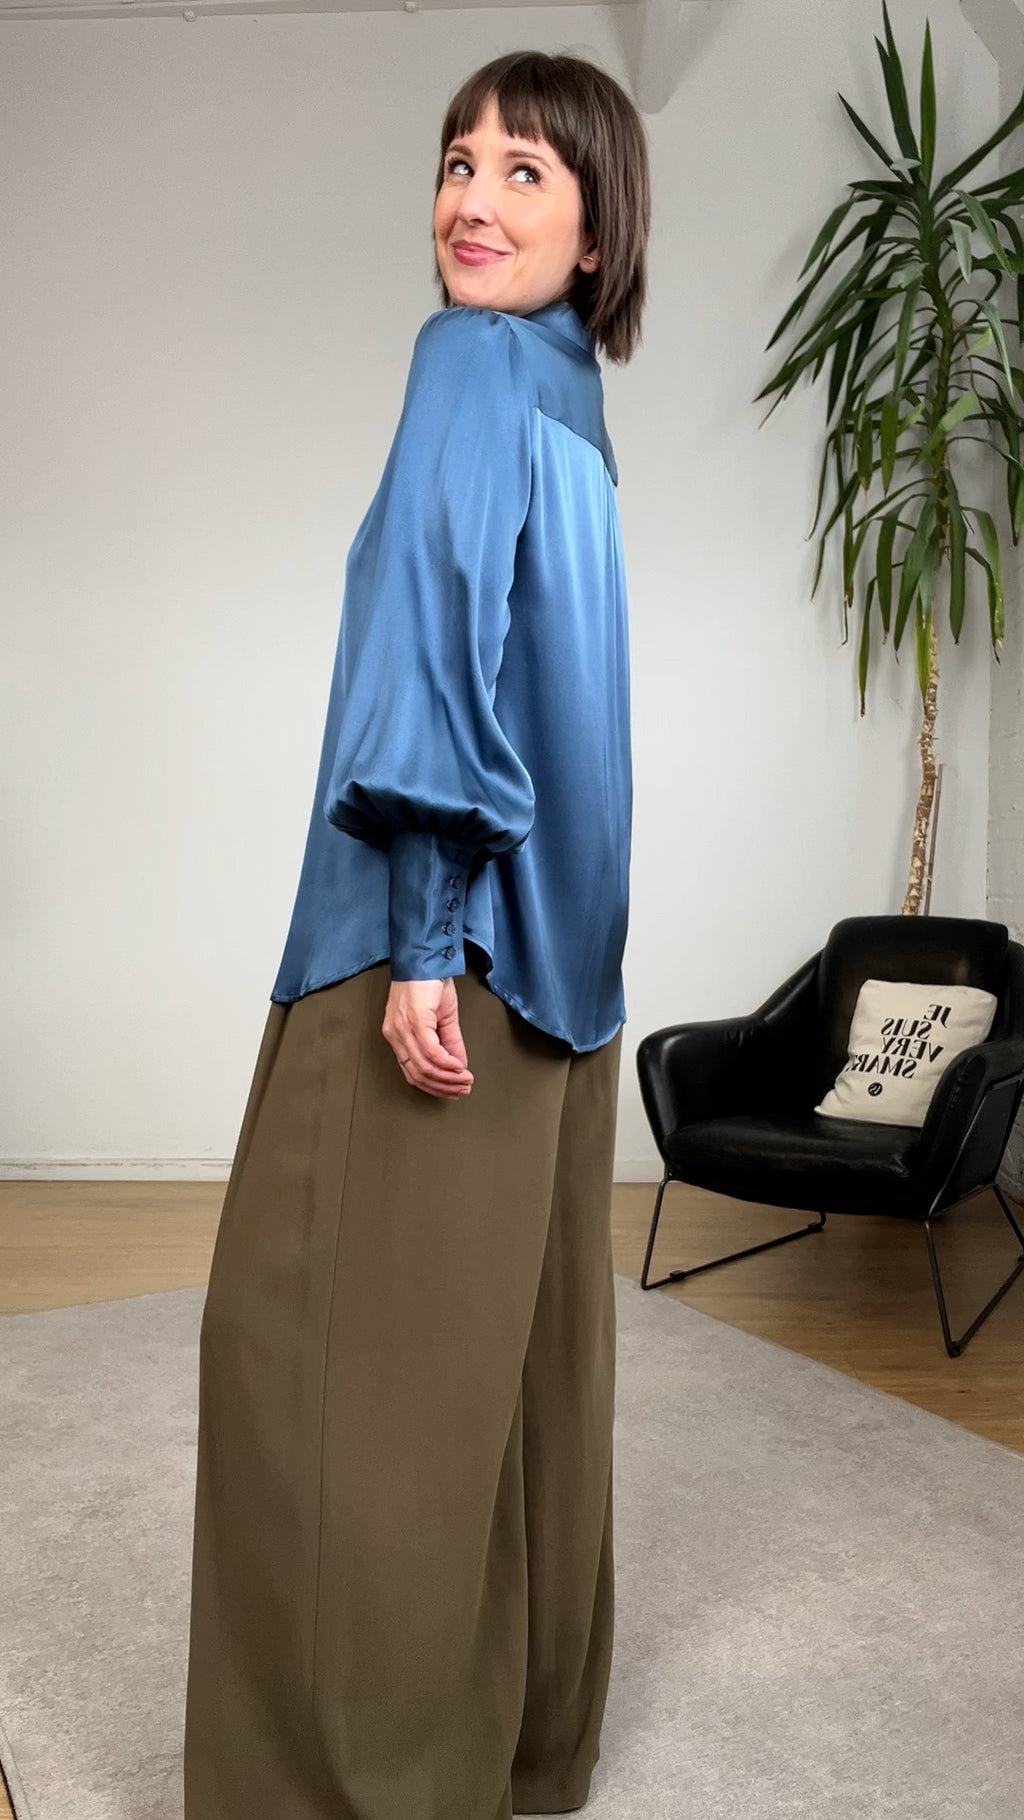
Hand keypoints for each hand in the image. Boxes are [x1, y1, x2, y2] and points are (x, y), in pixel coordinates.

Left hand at [382, 977, 473, 1099]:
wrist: (427, 958)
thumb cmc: (429, 982)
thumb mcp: (442, 1017)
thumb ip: (450, 1044)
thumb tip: (458, 1067)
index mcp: (397, 1035)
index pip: (411, 1072)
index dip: (434, 1086)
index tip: (453, 1091)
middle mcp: (395, 1035)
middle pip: (417, 1074)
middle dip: (443, 1087)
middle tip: (462, 1089)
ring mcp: (403, 1029)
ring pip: (424, 1066)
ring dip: (448, 1078)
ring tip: (465, 1080)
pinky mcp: (414, 1021)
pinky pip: (431, 1052)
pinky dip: (447, 1064)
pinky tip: (459, 1067)